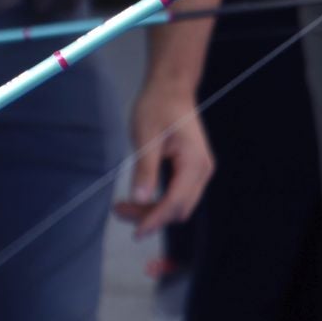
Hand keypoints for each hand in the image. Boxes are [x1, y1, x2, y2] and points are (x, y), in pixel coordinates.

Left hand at [113, 81, 213, 236]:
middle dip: (151, 216)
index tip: (135, 232)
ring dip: (153, 209)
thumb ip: (144, 169)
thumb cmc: (158, 107)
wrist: (171, 89)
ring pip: (178, 203)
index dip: (154, 219)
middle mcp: (202, 171)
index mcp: (194, 164)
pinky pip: (177, 192)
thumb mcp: (146, 138)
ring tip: (123, 206)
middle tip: (119, 211)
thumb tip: (140, 197)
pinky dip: (159, 199)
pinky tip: (138, 196)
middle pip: (179, 208)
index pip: (175, 202)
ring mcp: (199, 170)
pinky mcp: (191, 168)